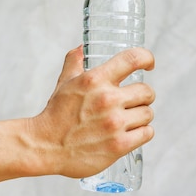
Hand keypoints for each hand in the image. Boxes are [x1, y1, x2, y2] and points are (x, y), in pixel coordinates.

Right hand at [31, 46, 155, 177]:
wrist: (45, 146)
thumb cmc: (56, 114)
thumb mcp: (64, 83)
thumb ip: (74, 62)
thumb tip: (81, 48)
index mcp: (95, 80)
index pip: (133, 59)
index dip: (147, 58)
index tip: (149, 64)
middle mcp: (107, 99)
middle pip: (147, 91)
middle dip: (142, 96)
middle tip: (133, 102)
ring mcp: (114, 123)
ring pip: (148, 113)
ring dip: (141, 116)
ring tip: (128, 120)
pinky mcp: (119, 145)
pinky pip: (147, 133)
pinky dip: (141, 133)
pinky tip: (131, 133)